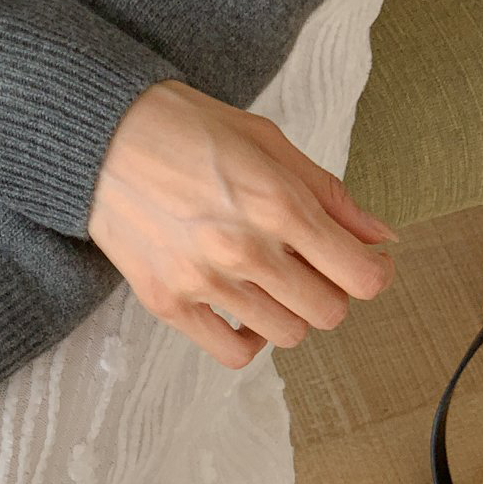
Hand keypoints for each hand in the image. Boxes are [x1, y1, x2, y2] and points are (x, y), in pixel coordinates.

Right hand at [87, 79, 398, 366]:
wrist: (101, 137)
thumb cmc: (187, 129)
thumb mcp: (269, 142)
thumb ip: (330, 195)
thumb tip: (381, 238)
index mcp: (279, 204)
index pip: (360, 276)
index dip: (374, 273)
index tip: (365, 264)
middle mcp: (246, 250)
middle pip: (328, 312)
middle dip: (331, 291)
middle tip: (311, 268)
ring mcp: (205, 281)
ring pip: (287, 335)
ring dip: (290, 312)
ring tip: (271, 283)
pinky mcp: (169, 303)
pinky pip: (232, 354)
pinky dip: (248, 340)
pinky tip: (243, 311)